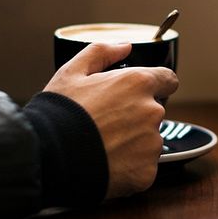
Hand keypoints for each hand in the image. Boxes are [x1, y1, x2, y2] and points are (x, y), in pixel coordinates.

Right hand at [44, 42, 179, 199]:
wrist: (49, 157)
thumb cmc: (59, 113)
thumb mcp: (72, 72)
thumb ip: (101, 52)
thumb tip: (124, 47)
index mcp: (137, 83)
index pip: (168, 79)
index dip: (156, 84)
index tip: (141, 93)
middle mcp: (152, 111)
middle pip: (154, 112)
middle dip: (136, 115)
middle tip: (107, 123)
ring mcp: (152, 144)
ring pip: (149, 140)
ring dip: (134, 142)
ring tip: (104, 145)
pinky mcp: (147, 172)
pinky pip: (144, 166)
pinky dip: (130, 166)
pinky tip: (107, 163)